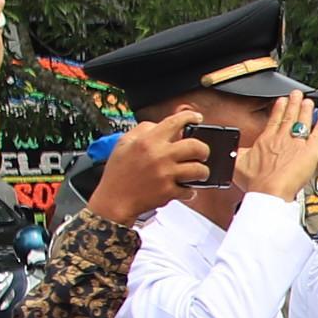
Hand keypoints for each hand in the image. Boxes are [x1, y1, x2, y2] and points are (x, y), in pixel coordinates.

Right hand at [90, 117, 207, 224]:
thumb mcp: (124, 143)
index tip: (197, 118)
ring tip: (197, 173)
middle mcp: (159, 155)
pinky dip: (190, 191)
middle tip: (201, 154)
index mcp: (148, 141)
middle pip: (196, 146)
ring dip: (201, 172)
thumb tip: (160, 124)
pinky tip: (184, 189)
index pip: (175, 122)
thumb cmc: (118, 173)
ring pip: (199, 169)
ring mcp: (165, 174)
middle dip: (204, 150)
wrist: (114, 201)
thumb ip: (143, 129)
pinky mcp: (168, 192)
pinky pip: (190, 190)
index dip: (190, 117)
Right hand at [235, 90, 317, 200]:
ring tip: (308, 102)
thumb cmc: (256, 182)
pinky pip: (316, 137)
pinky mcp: (309, 152)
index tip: (281, 101)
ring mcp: (297, 144)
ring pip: (303, 122)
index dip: (279, 108)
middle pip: (289, 116)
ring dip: (306, 111)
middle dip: (293, 103)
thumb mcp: (238, 165)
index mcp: (266, 140)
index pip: (274, 119)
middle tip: (297, 94)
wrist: (269, 191)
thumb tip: (230, 151)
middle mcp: (282, 139)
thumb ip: (237, 154)